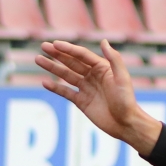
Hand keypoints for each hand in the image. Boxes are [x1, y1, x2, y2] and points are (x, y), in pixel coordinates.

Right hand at [35, 40, 161, 154]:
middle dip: (57, 54)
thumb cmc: (127, 101)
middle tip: (43, 46)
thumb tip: (104, 41)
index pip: (82, 55)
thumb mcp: (122, 79)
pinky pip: (66, 92)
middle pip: (71, 62)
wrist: (126, 124)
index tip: (55, 44)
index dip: (68, 49)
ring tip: (38, 59)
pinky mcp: (82, 102)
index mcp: (102, 68)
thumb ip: (114, 59)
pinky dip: (55, 87)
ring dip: (52, 67)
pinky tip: (44, 82)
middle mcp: (93, 76)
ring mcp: (86, 88)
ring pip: (66, 75)